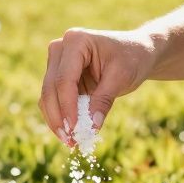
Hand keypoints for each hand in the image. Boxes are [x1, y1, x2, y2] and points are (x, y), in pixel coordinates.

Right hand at [39, 28, 155, 145]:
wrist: (136, 51)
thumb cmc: (132, 59)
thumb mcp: (121, 78)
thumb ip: (103, 101)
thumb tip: (90, 128)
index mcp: (76, 41)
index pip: (64, 79)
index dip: (68, 107)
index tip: (75, 129)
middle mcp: (60, 48)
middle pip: (50, 88)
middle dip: (58, 117)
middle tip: (70, 141)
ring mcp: (56, 61)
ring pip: (47, 96)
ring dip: (56, 120)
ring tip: (70, 141)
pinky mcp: (58, 75)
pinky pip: (53, 99)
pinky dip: (59, 116)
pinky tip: (70, 133)